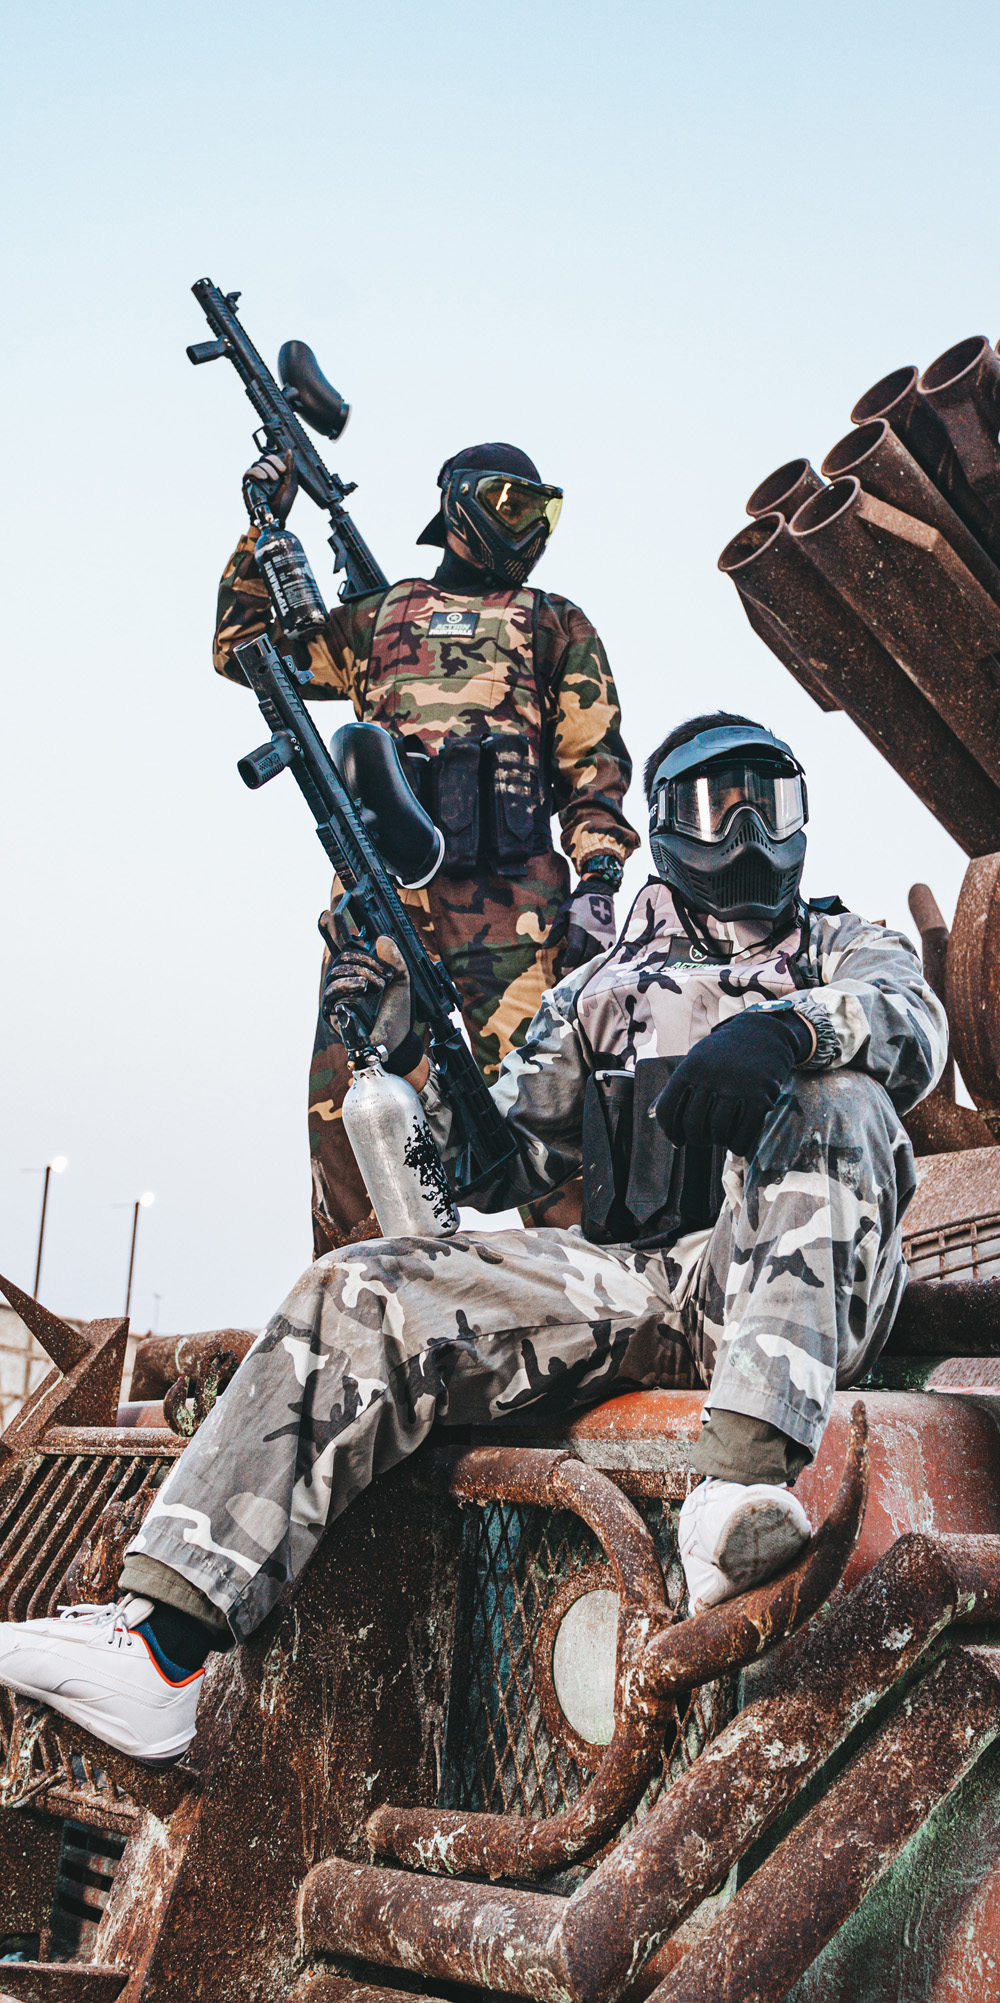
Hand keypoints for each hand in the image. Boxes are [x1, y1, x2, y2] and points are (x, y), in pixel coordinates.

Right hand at [242, 447, 297, 523]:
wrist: (275, 518)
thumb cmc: (283, 504)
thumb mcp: (291, 485)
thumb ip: (291, 469)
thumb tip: (290, 452)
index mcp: (274, 472)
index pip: (272, 458)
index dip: (277, 459)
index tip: (284, 469)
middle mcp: (264, 474)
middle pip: (264, 458)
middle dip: (273, 462)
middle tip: (281, 472)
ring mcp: (255, 479)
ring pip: (257, 464)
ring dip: (266, 468)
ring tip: (273, 479)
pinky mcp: (247, 484)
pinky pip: (248, 472)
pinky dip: (256, 472)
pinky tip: (263, 478)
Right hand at [319, 925, 417, 1070]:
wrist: (395, 1041)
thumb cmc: (396, 1013)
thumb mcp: (402, 981)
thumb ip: (395, 959)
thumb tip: (381, 939)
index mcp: (360, 970)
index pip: (342, 945)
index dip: (333, 929)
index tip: (329, 913)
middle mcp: (345, 979)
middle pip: (342, 955)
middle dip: (362, 959)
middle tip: (382, 973)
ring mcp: (337, 994)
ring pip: (336, 969)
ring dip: (360, 972)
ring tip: (376, 984)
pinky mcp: (332, 1010)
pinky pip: (332, 990)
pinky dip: (347, 984)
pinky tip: (362, 987)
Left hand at [550, 884, 616, 973]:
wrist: (598, 892)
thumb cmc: (577, 903)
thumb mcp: (562, 913)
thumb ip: (555, 931)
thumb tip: (545, 947)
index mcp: (580, 925)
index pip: (575, 949)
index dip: (569, 962)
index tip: (563, 970)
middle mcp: (594, 931)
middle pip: (586, 955)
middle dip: (577, 967)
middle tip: (569, 974)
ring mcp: (605, 934)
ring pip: (597, 955)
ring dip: (587, 965)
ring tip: (578, 971)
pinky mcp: (612, 936)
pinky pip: (606, 952)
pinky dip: (598, 960)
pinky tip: (591, 964)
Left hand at [653, 1009, 815, 1157]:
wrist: (763, 1033)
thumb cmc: (722, 1053)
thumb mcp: (695, 1060)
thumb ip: (675, 1086)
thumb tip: (649, 1114)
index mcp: (689, 1068)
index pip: (668, 1108)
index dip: (670, 1130)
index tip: (677, 1140)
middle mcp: (711, 1076)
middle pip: (693, 1124)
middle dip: (696, 1139)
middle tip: (702, 1140)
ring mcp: (737, 1086)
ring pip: (718, 1131)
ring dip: (718, 1142)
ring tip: (719, 1138)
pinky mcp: (761, 1096)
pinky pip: (744, 1133)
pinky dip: (738, 1146)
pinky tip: (736, 1145)